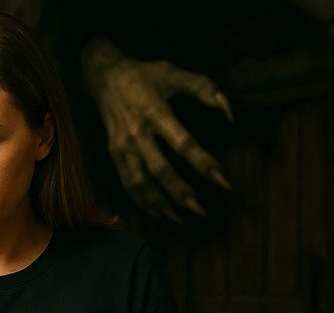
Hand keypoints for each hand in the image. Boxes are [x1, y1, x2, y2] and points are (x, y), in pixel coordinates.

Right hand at [82, 38, 232, 220]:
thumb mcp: (175, 73)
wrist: (103, 77)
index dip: (204, 164)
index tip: (222, 181)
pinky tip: (158, 213)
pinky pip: (128, 184)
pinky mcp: (114, 155)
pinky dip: (142, 202)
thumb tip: (230, 115)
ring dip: (160, 204)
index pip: (183, 144)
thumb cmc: (145, 75)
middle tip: (202, 211)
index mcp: (155, 112)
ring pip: (141, 183)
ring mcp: (123, 147)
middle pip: (160, 171)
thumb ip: (205, 89)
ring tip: (181, 218)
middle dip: (181, 193)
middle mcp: (137, 133)